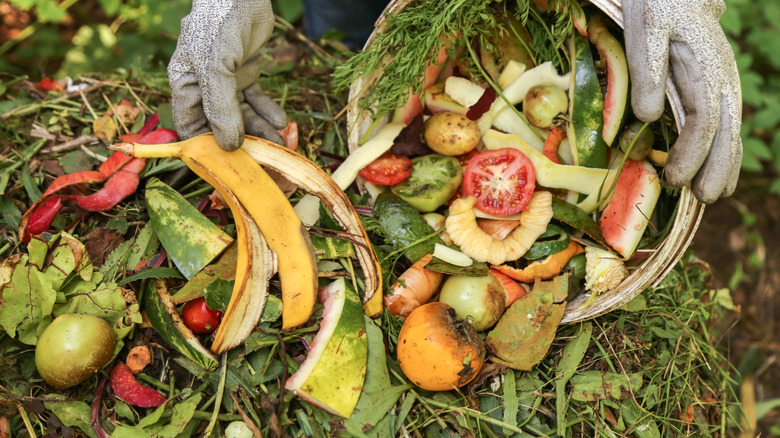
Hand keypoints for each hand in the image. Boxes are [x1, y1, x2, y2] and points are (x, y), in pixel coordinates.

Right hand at [167, 0, 287, 150]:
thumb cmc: (218, 24)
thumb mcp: (216, 67)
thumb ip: (221, 107)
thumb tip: (227, 145)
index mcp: (185, 86)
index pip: (190, 127)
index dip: (206, 149)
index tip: (226, 167)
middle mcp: (203, 87)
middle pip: (220, 125)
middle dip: (242, 141)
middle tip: (264, 157)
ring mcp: (225, 82)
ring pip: (242, 115)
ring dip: (260, 129)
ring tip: (279, 141)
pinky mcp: (245, 73)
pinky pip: (256, 100)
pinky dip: (268, 111)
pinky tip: (282, 121)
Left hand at [623, 0, 741, 203]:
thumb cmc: (656, 8)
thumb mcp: (646, 31)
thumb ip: (648, 70)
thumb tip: (647, 115)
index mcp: (706, 69)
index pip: (705, 120)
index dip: (692, 153)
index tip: (675, 179)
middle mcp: (722, 80)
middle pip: (726, 132)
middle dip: (717, 168)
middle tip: (704, 199)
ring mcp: (722, 85)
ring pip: (731, 131)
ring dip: (724, 165)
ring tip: (714, 196)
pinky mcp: (714, 89)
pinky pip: (724, 125)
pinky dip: (723, 152)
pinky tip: (719, 174)